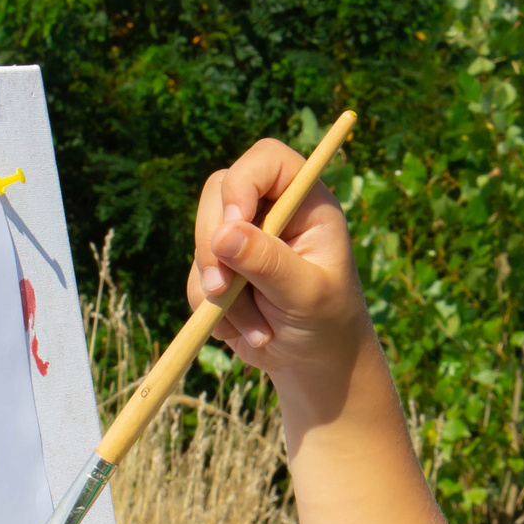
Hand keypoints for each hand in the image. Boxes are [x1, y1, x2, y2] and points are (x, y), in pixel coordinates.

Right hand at [187, 137, 372, 403]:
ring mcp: (241, 238)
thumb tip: (224, 234)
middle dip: (214, 245)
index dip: (243, 182)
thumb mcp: (307, 294)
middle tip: (224, 289)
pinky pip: (195, 280)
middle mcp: (271, 211)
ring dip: (221, 292)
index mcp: (305, 203)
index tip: (235, 223)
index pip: (267, 160)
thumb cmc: (328, 322)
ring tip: (260, 328)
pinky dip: (214, 311)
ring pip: (202, 241)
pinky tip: (249, 331)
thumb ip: (269, 262)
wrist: (314, 363)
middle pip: (219, 194)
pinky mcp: (220, 269)